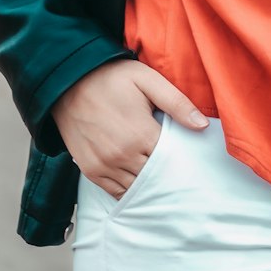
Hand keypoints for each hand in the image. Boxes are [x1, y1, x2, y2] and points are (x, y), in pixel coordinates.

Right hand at [50, 59, 208, 199]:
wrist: (68, 81)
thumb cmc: (112, 78)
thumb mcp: (148, 80)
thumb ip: (177, 103)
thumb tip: (202, 126)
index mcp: (141, 134)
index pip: (172, 161)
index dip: (182, 160)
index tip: (190, 158)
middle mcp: (122, 156)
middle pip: (156, 178)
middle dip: (168, 175)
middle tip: (180, 172)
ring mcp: (104, 166)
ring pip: (137, 189)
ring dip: (150, 185)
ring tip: (162, 179)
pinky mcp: (90, 170)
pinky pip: (115, 192)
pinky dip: (130, 191)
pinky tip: (140, 184)